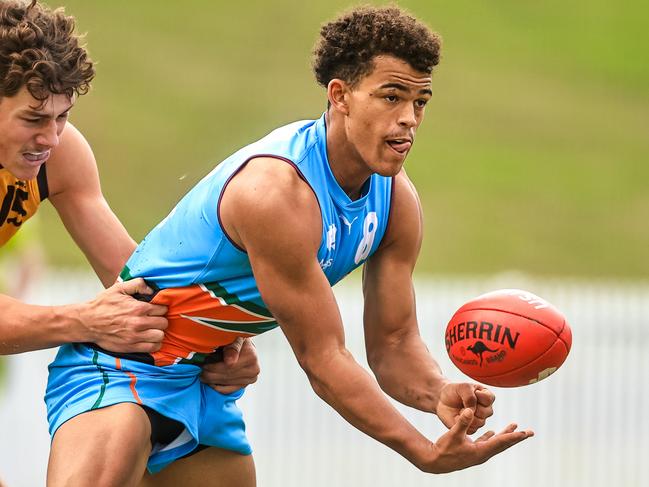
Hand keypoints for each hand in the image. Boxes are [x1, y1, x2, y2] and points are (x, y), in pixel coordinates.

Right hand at [80, 278, 167, 352]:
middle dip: (160, 320)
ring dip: (158, 332)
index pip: (163, 309)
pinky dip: (154, 344)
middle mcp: (139, 323)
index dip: (160, 308)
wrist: (87, 323)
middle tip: (153, 319)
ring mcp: (135, 336)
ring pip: (160, 336)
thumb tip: (152, 289)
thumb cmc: (102, 305)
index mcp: (138, 308)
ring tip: (152, 329)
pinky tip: (149, 338)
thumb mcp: (118, 288)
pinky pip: (153, 348)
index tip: (155, 309)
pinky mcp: (131, 347)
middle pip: (163, 323)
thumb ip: (138, 284)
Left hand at [200, 338, 260, 393]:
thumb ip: (233, 347)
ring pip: (224, 383)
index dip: (212, 365)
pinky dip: (216, 386)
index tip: (203, 362)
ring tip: (203, 372)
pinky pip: (227, 390)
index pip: (228, 367)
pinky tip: (210, 380)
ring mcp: (250, 379)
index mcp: (251, 356)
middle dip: (210, 372)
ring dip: (211, 378)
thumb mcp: (233, 336)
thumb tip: (230, 362)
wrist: (242, 345)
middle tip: (199, 368)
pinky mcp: (244, 385)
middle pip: (225, 375)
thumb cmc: (235, 338)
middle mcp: (253, 369)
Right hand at [416, 408, 532, 472]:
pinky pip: (487, 443)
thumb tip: (470, 410)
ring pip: (497, 442)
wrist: (435, 461)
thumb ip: (462, 422)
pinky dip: (494, 437)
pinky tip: (494, 432)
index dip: (513, 436)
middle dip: (516, 437)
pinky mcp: (473, 451)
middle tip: (530, 432)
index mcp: (481, 451)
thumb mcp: (453, 434)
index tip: (524, 433)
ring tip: (516, 428)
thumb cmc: (444, 449)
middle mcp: (483, 454)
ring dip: (507, 435)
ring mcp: (479, 453)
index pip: (501, 442)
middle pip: (503, 444)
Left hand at [436, 382, 494, 433]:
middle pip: (487, 412)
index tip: (468, 391)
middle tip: (463, 402)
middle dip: (472, 406)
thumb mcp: (463, 387)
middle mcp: (486, 410)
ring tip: (460, 409)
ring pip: (480, 422)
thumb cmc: (454, 391)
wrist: (442, 399)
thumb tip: (472, 412)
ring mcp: (480, 420)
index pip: (489, 399)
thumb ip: (470, 397)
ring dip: (466, 415)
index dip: (477, 395)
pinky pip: (471, 429)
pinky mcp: (471, 429)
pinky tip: (457, 416)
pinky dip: (461, 422)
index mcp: (487, 397)